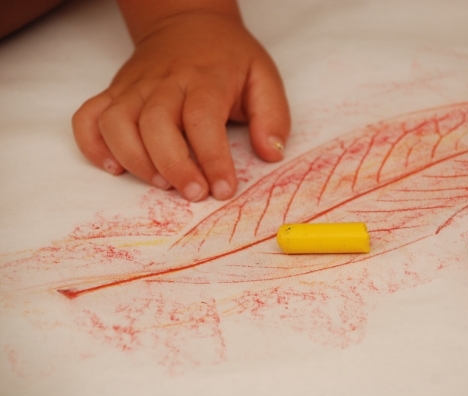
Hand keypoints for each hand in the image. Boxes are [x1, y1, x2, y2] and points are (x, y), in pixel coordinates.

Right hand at [72, 7, 289, 200]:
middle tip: (194, 194)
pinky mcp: (115, 92)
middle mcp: (164, 83)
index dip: (212, 160)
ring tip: (160, 183)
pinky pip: (88, 117)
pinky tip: (114, 167)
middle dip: (173, 166)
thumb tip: (272, 154)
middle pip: (155, 125)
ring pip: (116, 123)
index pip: (203, 121)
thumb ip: (273, 116)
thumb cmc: (228, 58)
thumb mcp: (264, 77)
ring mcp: (134, 87)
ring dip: (134, 160)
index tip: (224, 190)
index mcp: (205, 80)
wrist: (188, 23)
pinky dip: (92, 145)